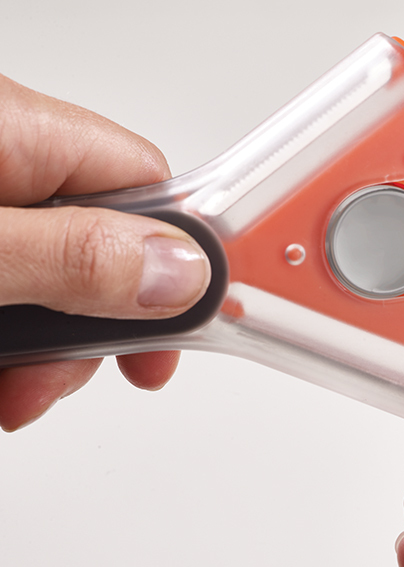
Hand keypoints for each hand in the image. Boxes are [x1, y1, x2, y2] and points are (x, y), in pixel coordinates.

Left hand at [0, 74, 210, 430]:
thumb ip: (73, 259)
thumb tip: (182, 274)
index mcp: (16, 132)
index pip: (150, 188)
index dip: (179, 267)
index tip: (181, 334)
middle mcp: (3, 159)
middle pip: (104, 247)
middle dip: (92, 328)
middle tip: (56, 384)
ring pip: (52, 279)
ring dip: (43, 349)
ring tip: (9, 394)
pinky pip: (12, 286)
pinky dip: (8, 338)